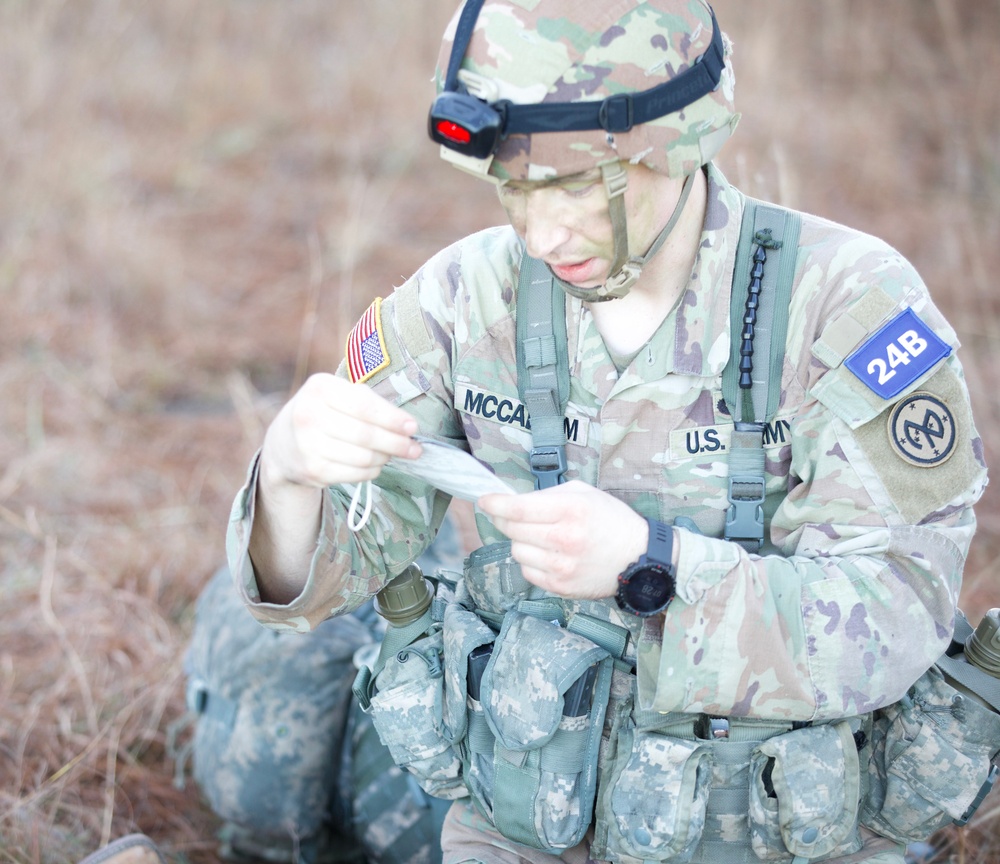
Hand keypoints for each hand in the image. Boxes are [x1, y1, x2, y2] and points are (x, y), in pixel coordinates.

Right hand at [259, 373, 421, 493]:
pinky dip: (372, 471)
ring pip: (363, 457)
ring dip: (384, 457)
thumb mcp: (339, 394)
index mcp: (320, 388)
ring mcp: (308, 445)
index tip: (413, 428)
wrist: (283, 442)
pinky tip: (375, 464)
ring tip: (391, 454)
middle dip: (396, 443)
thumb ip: (371, 402)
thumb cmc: (323, 411)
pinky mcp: (312, 470)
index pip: (364, 406)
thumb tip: (407, 426)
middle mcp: (309, 415)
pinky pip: (355, 474)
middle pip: (366, 435)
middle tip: (414, 449)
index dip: (392, 419)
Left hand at [477, 481, 646, 599]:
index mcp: (570, 510)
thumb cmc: (612, 521)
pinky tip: (547, 554)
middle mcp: (564, 539)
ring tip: (539, 536)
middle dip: (504, 520)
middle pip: (512, 529)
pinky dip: (531, 560)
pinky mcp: (561, 586)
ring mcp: (561, 566)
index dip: (495, 504)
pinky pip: (527, 571)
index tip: (484, 500)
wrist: (639, 559)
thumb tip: (513, 501)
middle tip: (508, 515)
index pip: (518, 508)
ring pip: (516, 551)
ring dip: (520, 541)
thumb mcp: (585, 494)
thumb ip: (548, 495)